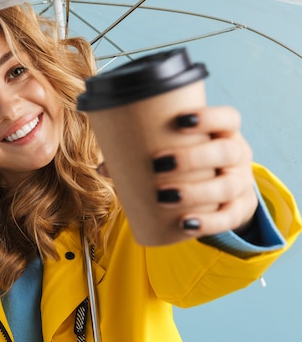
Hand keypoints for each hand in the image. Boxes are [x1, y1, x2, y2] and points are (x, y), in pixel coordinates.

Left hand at [152, 106, 257, 236]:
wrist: (221, 192)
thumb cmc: (192, 164)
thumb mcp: (177, 152)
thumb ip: (140, 156)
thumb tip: (100, 168)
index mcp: (224, 133)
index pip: (227, 118)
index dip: (208, 117)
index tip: (180, 120)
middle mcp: (238, 155)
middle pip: (226, 151)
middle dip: (193, 156)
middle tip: (158, 163)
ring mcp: (242, 183)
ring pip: (227, 185)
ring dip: (195, 191)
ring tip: (164, 195)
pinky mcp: (240, 210)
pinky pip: (228, 218)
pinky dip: (208, 223)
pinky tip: (187, 224)